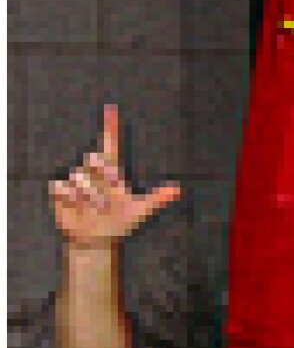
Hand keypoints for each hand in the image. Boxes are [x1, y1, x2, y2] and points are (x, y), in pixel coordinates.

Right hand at [49, 105, 180, 247]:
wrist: (96, 240)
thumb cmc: (120, 222)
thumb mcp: (140, 211)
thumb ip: (158, 198)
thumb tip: (179, 189)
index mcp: (113, 172)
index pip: (111, 145)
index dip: (111, 126)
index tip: (112, 108)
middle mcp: (94, 172)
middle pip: (94, 157)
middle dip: (101, 172)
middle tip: (110, 192)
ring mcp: (76, 180)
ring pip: (78, 176)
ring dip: (89, 194)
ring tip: (97, 208)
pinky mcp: (60, 191)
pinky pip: (62, 186)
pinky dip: (71, 198)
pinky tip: (77, 208)